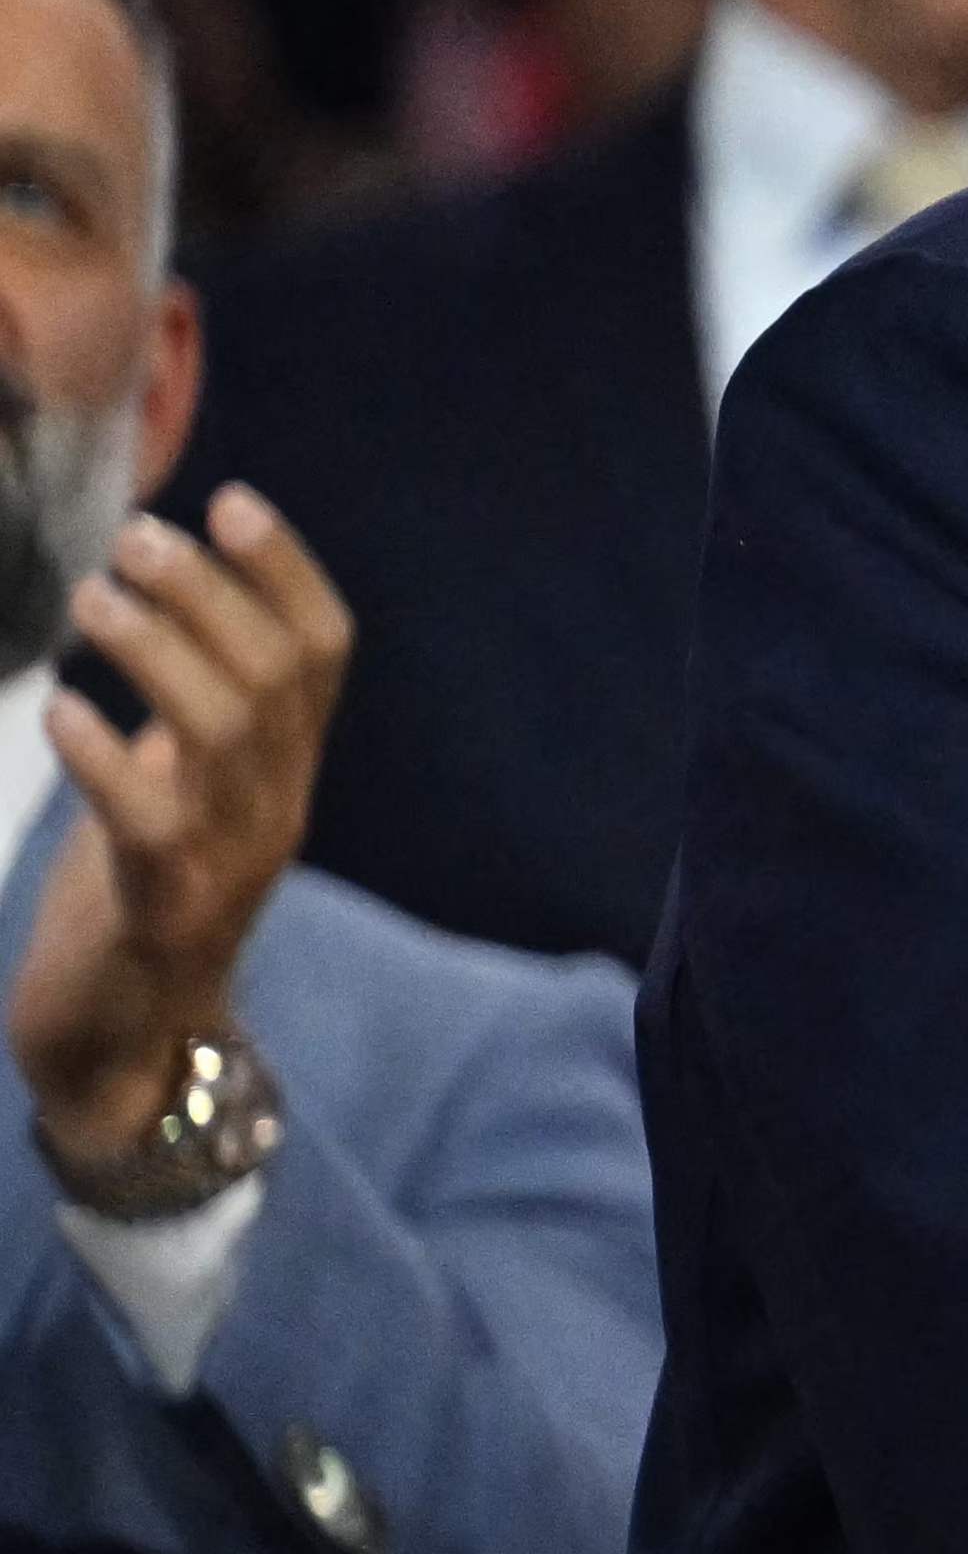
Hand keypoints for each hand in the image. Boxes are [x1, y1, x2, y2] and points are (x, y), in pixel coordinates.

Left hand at [12, 490, 345, 1161]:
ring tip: (92, 598)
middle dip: (209, 590)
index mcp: (285, 773)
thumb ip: (186, 717)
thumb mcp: (176, 793)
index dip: (288, 572)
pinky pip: (147, 813)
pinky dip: (101, 749)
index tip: (230, 504)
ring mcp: (229, 857)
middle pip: (275, 673)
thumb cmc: (134, 903)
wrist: (122, 1049)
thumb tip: (158, 603)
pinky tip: (58, 709)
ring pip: (223, 728)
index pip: (324, 653)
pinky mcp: (163, 905)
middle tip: (135, 537)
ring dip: (156, 648)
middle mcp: (276, 805)